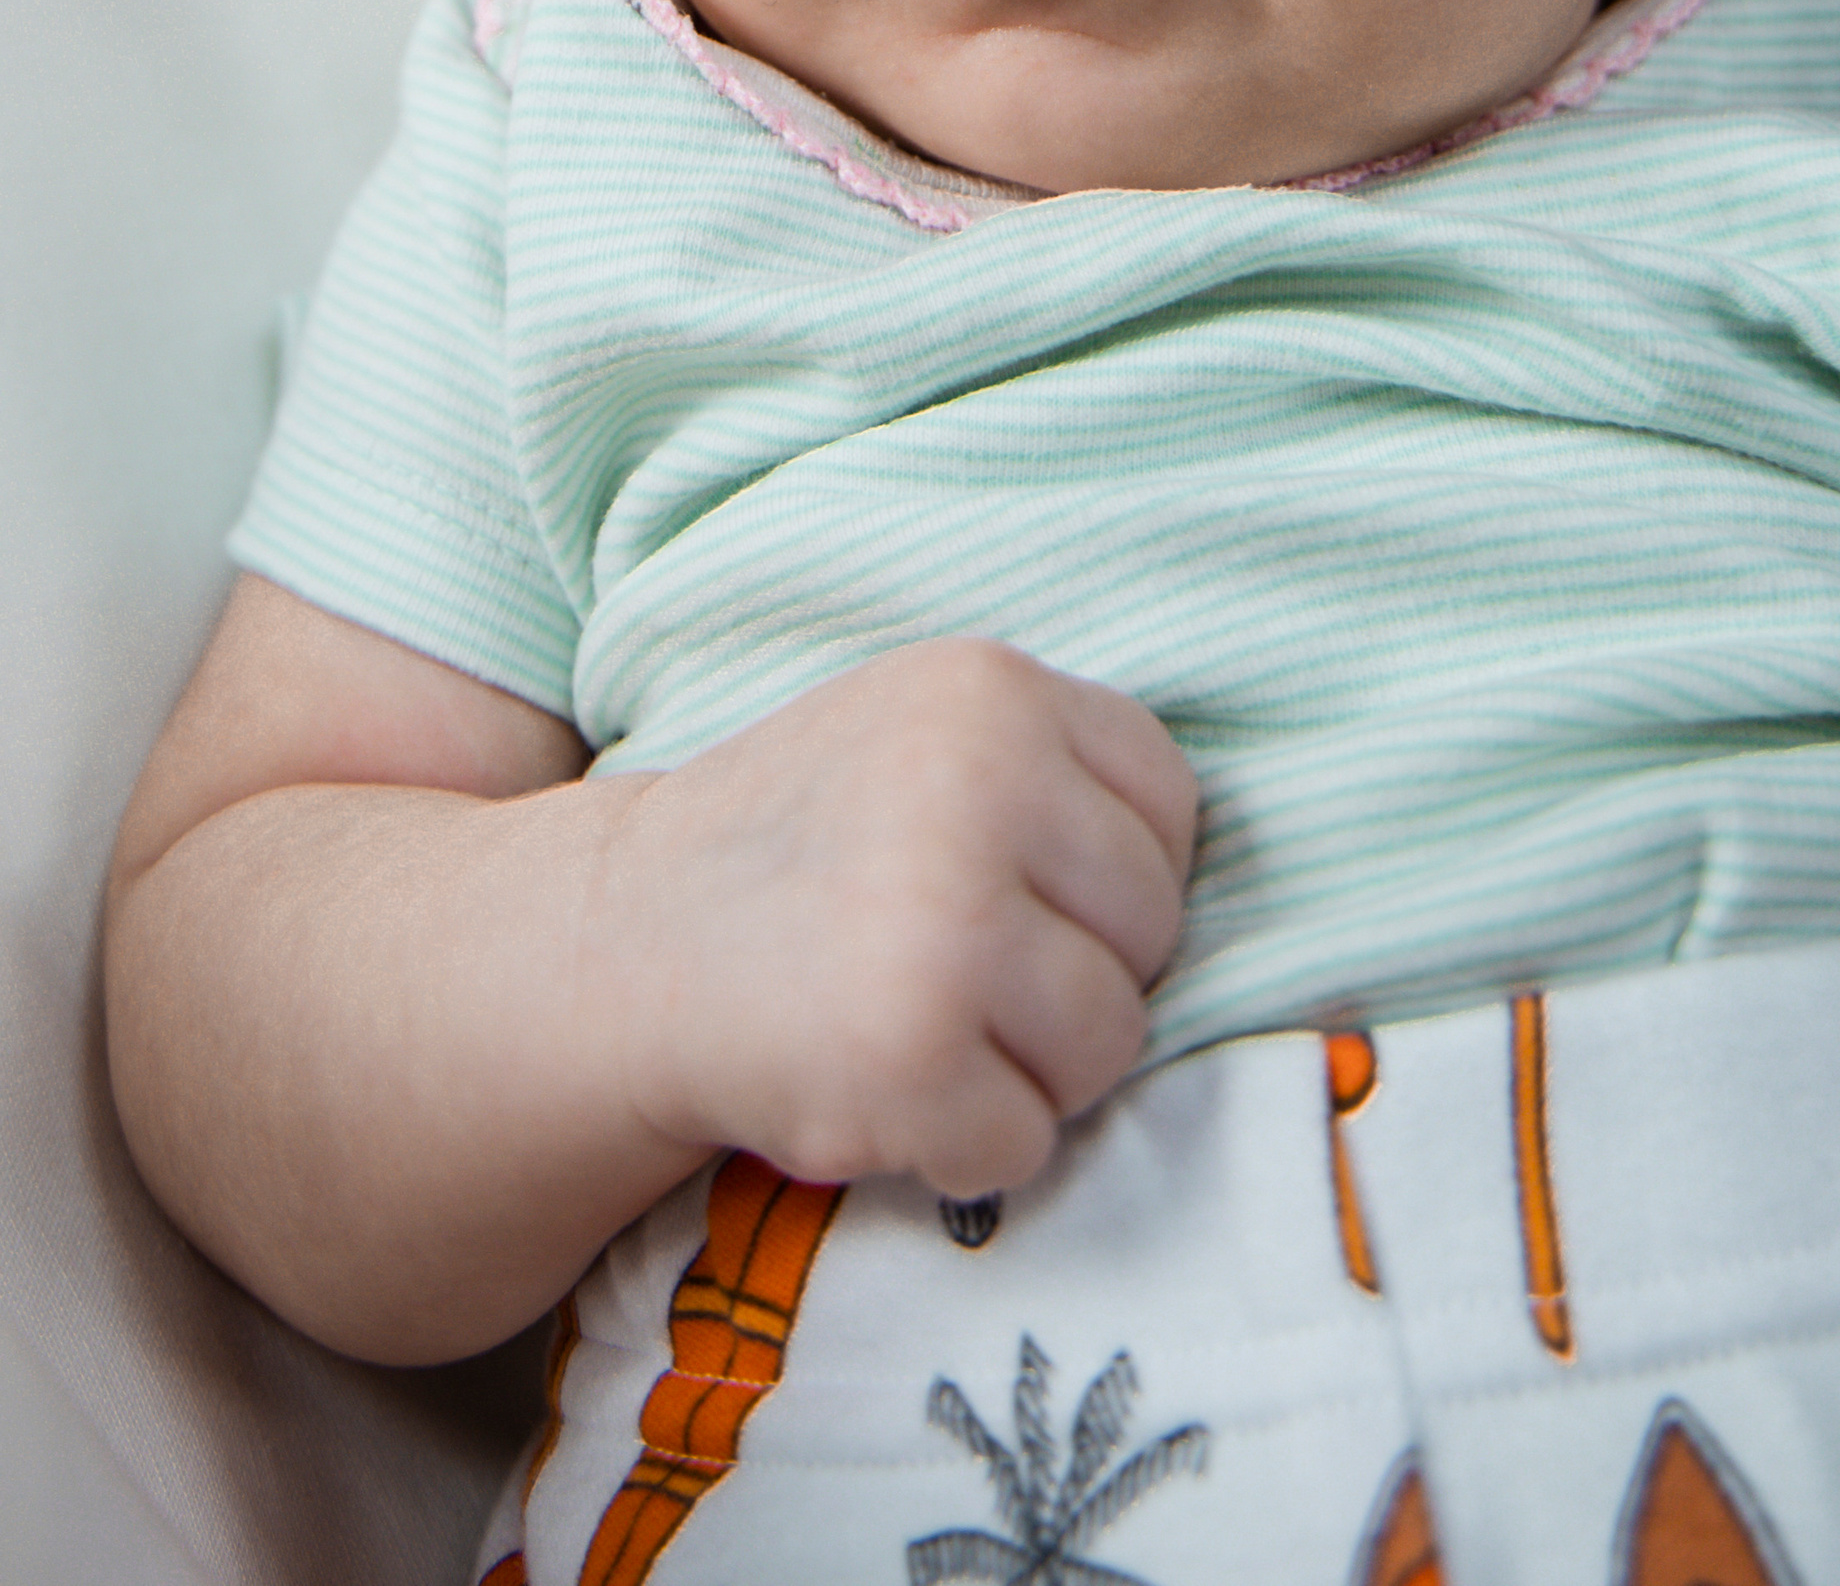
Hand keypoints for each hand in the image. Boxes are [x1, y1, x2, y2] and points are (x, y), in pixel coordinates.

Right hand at [598, 639, 1199, 1198]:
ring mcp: (941, 926)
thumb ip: (1057, 774)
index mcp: (990, 692)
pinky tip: (880, 1088)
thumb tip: (1218, 878)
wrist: (622, 943)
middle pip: (1153, 932)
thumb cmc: (806, 846)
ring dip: (1029, 1072)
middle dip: (1077, 977)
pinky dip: (963, 1147)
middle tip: (959, 972)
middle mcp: (973, 791)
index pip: (1170, 807)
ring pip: (1110, 1045)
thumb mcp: (925, 736)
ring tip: (921, 1026)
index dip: (1109, 876)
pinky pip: (1025, 1143)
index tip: (1020, 893)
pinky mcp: (908, 1060)